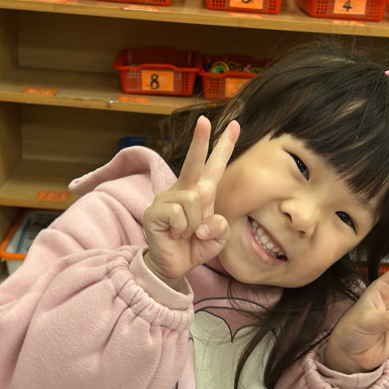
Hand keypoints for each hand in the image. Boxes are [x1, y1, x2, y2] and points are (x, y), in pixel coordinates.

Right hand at [142, 116, 238, 287]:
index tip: (234, 125)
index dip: (224, 146)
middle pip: (194, 163)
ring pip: (193, 199)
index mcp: (201, 193)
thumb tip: (206, 218)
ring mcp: (166, 199)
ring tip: (185, 233)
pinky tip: (174, 235)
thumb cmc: (193, 248)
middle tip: (203, 120)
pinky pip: (178, 213)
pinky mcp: (154, 212)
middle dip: (200, 141)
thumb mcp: (216, 240)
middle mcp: (183, 191)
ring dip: (194, 223)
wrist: (173, 267)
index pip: (214, 166)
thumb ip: (220, 228)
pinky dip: (182, 229)